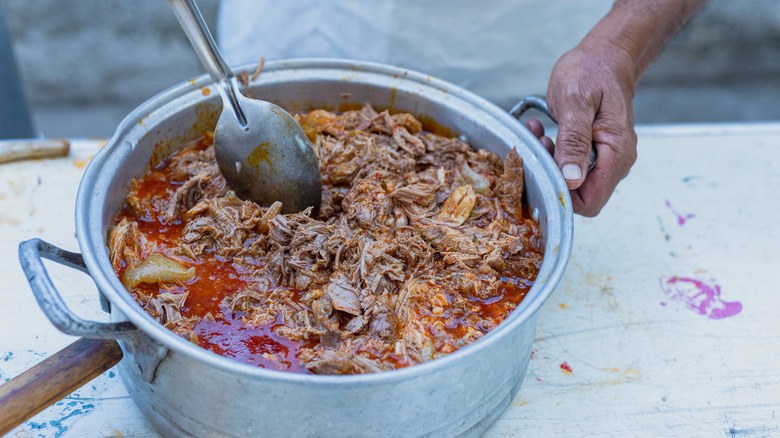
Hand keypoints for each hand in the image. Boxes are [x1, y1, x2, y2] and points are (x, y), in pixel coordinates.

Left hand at [544, 43, 637, 216]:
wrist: (605, 57)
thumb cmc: (592, 72)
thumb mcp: (576, 101)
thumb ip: (574, 140)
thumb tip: (571, 177)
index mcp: (616, 153)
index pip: (590, 201)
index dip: (562, 194)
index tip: (544, 167)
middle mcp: (616, 162)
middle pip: (580, 195)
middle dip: (553, 176)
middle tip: (540, 144)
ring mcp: (607, 158)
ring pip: (573, 181)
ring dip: (550, 163)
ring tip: (539, 134)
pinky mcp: (594, 152)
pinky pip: (571, 166)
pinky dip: (553, 155)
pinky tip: (543, 133)